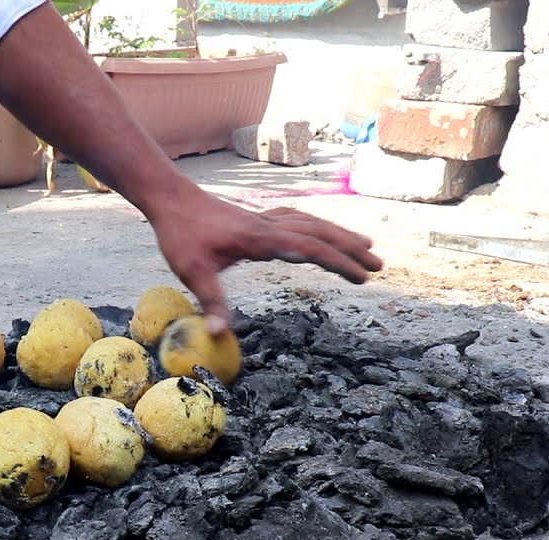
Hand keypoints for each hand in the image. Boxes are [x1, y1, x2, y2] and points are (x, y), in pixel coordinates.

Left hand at [148, 191, 383, 333]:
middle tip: (378, 266)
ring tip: (366, 246)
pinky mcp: (258, 218)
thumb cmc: (180, 234)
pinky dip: (317, 226)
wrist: (170, 197)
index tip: (363, 276)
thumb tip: (219, 334)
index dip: (339, 262)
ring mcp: (265, 219)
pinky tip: (322, 232)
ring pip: (312, 223)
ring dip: (340, 235)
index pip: (310, 249)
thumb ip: (210, 302)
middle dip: (351, 249)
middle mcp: (269, 226)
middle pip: (320, 234)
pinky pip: (298, 220)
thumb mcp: (192, 271)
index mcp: (260, 239)